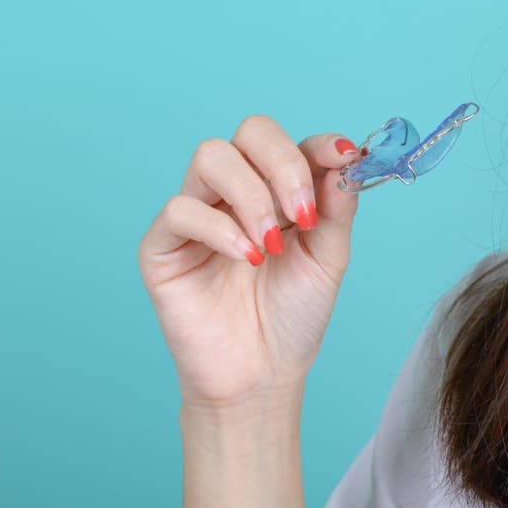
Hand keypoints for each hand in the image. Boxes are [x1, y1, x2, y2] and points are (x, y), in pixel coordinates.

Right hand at [138, 114, 362, 407]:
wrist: (262, 374)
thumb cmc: (294, 315)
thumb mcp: (329, 257)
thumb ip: (336, 206)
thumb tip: (345, 156)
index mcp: (277, 188)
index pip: (291, 142)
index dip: (317, 144)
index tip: (341, 159)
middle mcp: (236, 191)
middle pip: (250, 133)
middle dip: (283, 163)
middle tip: (303, 213)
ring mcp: (198, 213)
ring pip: (211, 157)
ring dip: (252, 195)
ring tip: (272, 244)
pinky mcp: (162, 245)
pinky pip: (180, 209)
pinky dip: (220, 228)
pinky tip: (248, 259)